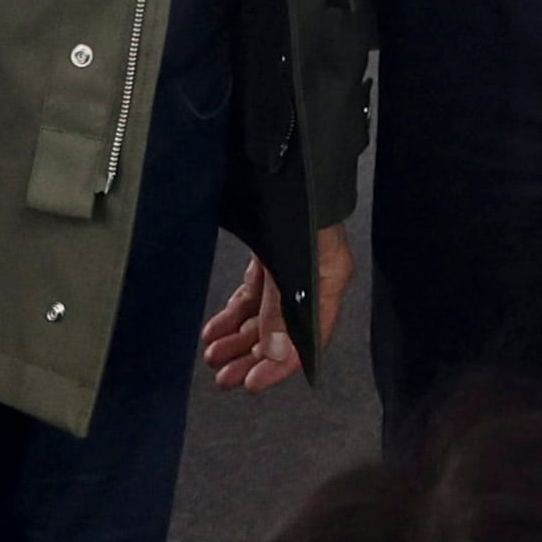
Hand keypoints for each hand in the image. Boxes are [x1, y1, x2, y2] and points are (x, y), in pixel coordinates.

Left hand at [202, 223, 355, 394]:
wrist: (284, 157)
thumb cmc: (295, 209)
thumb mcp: (287, 263)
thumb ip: (280, 309)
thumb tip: (277, 355)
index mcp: (329, 281)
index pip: (311, 338)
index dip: (282, 365)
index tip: (252, 384)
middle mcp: (313, 279)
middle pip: (283, 330)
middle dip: (252, 355)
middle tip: (223, 377)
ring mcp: (290, 267)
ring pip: (264, 314)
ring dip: (239, 336)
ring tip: (212, 356)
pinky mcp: (271, 254)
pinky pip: (254, 293)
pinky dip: (234, 312)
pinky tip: (214, 327)